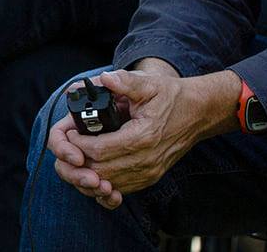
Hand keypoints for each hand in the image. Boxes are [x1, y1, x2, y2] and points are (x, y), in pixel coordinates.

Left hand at [50, 64, 233, 204]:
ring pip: (109, 183)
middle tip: (68, 145)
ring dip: (89, 173)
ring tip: (78, 156)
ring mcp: (150, 172)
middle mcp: (146, 159)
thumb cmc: (172, 97)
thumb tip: (104, 79)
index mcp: (142, 136)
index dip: (79, 143)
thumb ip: (124, 82)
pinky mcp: (151, 177)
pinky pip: (122, 187)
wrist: (198, 113)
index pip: (99, 150)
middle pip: (100, 171)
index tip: (70, 131)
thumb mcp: (148, 84)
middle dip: (79, 161)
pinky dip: (104, 181)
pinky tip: (95, 168)